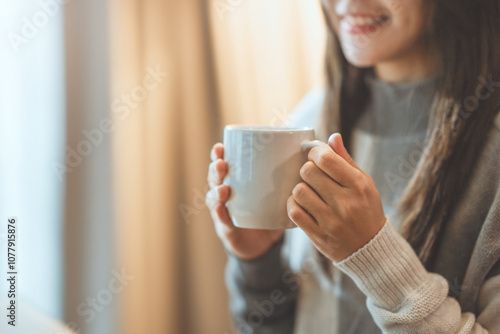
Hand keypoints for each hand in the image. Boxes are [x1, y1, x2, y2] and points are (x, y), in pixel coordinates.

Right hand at [206, 143, 283, 260]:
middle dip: (215, 170)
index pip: (222, 163)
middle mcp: (224, 193)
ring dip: (216, 192)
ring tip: (223, 188)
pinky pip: (222, 220)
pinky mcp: (227, 228)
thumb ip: (287, 179)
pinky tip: (221, 209)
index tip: (220, 146)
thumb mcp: (276, 193)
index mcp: (235, 180)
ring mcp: (223, 211)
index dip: (218, 155)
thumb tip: (307, 159)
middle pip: (214, 178)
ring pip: (213, 198)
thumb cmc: (268, 211)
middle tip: (221, 164)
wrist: (263, 243)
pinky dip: (220, 214)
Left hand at [287, 133, 385, 261]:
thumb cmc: (366, 209)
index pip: (326, 159)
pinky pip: (294, 212)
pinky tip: (302, 204)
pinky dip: (293, 205)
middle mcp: (345, 203)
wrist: (370, 248)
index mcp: (358, 185)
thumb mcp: (364, 183)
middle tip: (312, 175)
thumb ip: (346, 160)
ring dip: (300, 188)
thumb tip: (332, 137)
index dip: (315, 153)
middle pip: (309, 172)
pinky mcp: (318, 236)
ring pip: (299, 192)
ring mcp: (331, 221)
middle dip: (307, 169)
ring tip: (308, 191)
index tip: (315, 157)